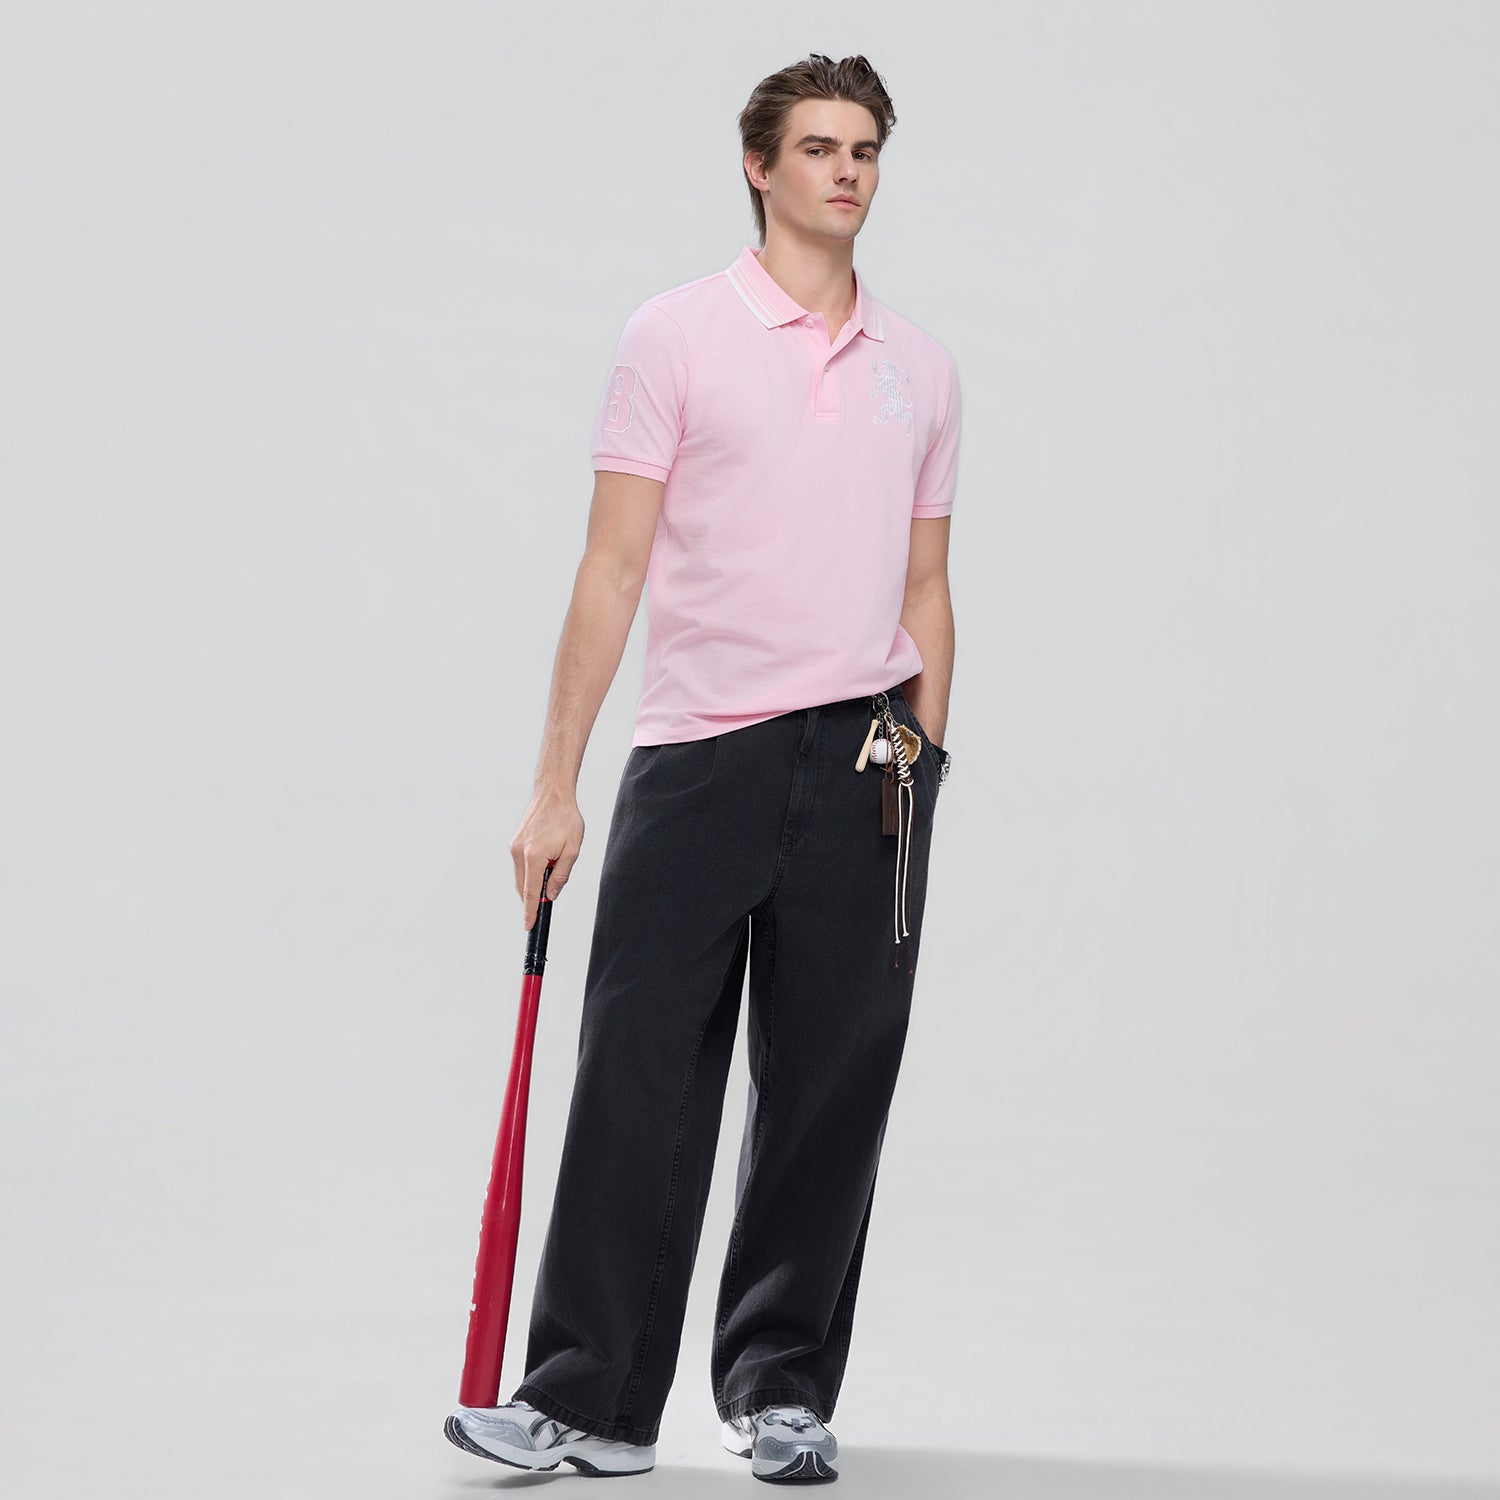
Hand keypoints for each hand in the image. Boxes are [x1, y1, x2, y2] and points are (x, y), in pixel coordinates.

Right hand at [510, 787, 585, 930]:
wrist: (553, 794)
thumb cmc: (566, 819)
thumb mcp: (572, 850)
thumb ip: (561, 875)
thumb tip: (551, 895)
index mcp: (533, 857)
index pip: (531, 892)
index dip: (530, 911)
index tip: (529, 926)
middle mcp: (519, 853)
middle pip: (523, 887)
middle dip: (533, 898)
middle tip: (548, 899)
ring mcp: (514, 847)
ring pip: (521, 877)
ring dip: (533, 882)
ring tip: (553, 866)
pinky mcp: (515, 842)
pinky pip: (521, 865)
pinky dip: (530, 871)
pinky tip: (544, 861)